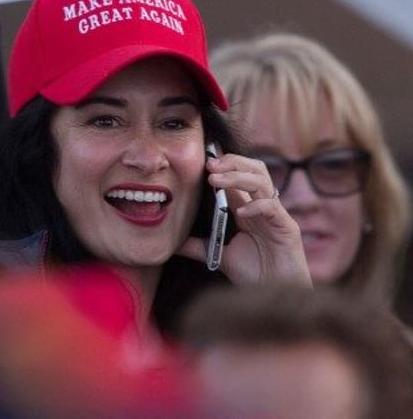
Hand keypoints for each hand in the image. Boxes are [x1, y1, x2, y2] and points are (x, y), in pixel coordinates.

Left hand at [179, 153, 310, 285]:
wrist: (276, 296)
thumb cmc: (254, 275)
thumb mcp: (219, 256)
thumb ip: (198, 246)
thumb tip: (172, 243)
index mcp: (248, 208)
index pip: (238, 175)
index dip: (223, 165)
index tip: (201, 161)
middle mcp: (262, 207)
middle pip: (254, 169)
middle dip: (232, 162)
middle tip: (209, 164)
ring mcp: (276, 216)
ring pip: (262, 181)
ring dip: (237, 176)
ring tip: (216, 180)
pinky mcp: (288, 228)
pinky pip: (272, 208)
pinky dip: (255, 206)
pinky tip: (240, 213)